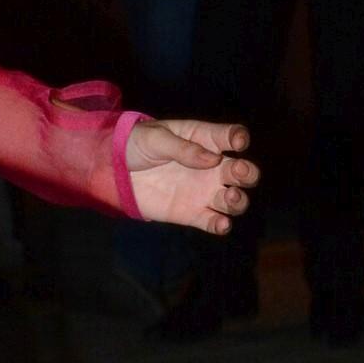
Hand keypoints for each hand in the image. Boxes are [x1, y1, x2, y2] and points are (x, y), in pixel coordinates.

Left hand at [125, 117, 256, 236]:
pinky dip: (221, 225)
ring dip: (239, 200)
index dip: (239, 139)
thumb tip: (212, 160)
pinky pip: (213, 221)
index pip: (232, 137)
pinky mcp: (193, 213)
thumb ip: (184, 149)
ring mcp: (204, 191)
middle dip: (247, 172)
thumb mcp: (156, 139)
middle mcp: (212, 167)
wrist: (115, 171)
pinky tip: (221, 224)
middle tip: (237, 171)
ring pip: (235, 199)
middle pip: (243, 171)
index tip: (236, 144)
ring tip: (230, 197)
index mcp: (205, 140)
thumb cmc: (138, 145)